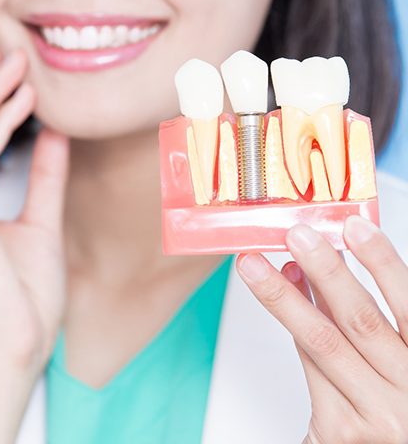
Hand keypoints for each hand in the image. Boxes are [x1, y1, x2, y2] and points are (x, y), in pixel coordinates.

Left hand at [237, 216, 407, 443]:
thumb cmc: (393, 402)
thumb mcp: (396, 358)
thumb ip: (366, 316)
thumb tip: (327, 264)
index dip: (383, 263)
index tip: (354, 227)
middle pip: (361, 320)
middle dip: (325, 271)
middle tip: (297, 236)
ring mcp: (376, 415)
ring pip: (323, 341)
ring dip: (285, 297)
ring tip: (256, 266)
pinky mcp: (341, 430)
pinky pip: (310, 365)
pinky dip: (291, 326)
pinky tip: (279, 296)